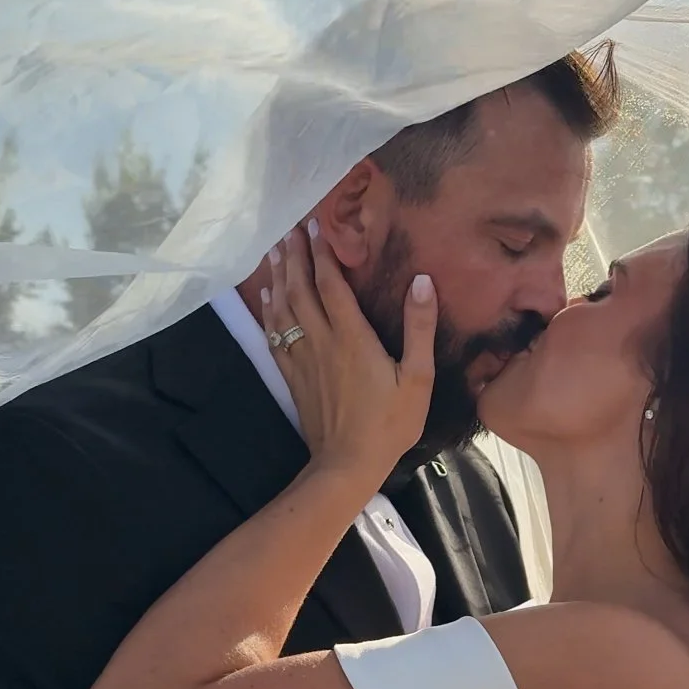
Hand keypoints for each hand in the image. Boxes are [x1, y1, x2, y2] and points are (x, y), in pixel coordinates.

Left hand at [261, 225, 436, 489]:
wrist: (347, 464)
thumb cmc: (389, 424)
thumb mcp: (418, 378)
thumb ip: (419, 328)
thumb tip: (422, 282)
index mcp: (352, 337)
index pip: (331, 284)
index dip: (324, 253)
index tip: (318, 225)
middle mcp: (322, 341)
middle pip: (301, 289)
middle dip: (296, 256)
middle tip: (291, 228)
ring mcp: (303, 359)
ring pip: (284, 309)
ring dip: (278, 277)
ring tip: (275, 251)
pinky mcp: (293, 376)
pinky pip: (275, 335)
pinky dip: (269, 311)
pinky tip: (266, 297)